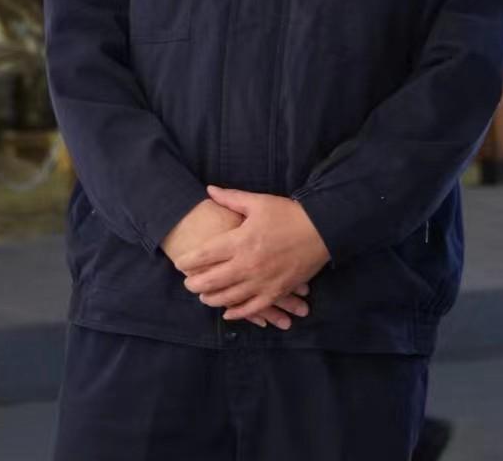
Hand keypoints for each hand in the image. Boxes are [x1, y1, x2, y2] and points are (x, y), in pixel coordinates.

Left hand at [180, 188, 330, 322]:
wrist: (322, 229)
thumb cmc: (288, 213)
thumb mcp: (259, 202)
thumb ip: (231, 198)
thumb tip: (209, 190)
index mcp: (240, 241)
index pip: (204, 255)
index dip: (188, 261)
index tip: (180, 263)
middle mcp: (247, 264)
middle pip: (210, 281)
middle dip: (194, 284)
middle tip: (188, 283)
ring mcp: (261, 281)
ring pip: (227, 298)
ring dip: (211, 299)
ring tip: (204, 297)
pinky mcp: (276, 291)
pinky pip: (252, 308)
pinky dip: (237, 313)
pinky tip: (228, 313)